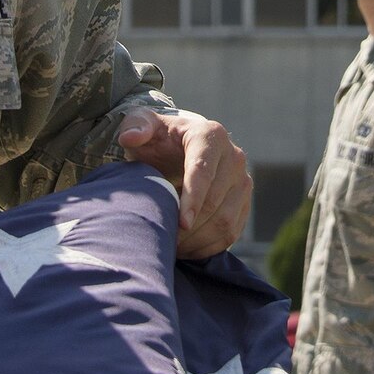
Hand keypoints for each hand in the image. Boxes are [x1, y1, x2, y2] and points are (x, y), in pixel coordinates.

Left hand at [117, 107, 250, 257]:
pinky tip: (187, 250)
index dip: (193, 199)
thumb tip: (130, 137)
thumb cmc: (158, 138)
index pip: (203, 171)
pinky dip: (209, 247)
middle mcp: (234, 157)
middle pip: (215, 201)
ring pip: (225, 221)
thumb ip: (135, 126)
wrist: (178, 149)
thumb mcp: (142, 124)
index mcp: (210, 135)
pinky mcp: (244, 202)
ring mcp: (242, 181)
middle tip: (164, 241)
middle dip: (189, 227)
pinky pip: (232, 232)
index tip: (181, 224)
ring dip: (198, 241)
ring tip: (172, 248)